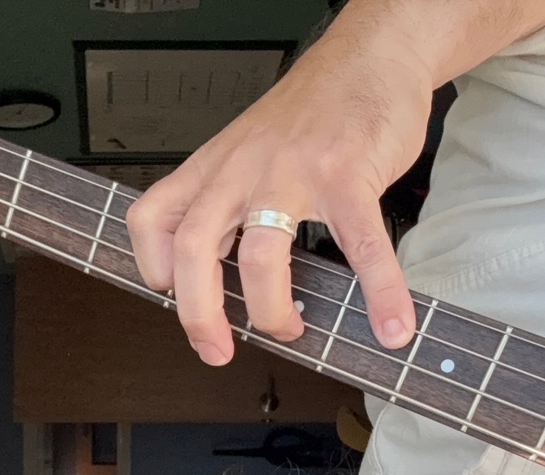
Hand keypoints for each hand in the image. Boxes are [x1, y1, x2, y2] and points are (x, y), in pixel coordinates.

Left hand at [126, 6, 436, 364]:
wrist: (369, 56)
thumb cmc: (312, 111)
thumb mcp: (247, 149)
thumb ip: (231, 201)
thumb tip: (230, 271)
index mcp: (213, 169)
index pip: (152, 219)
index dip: (151, 268)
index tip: (172, 298)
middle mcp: (241, 171)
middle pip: (194, 250)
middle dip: (199, 314)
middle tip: (216, 349)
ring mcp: (292, 174)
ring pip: (262, 256)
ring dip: (272, 311)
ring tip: (291, 332)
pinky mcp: (347, 176)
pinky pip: (360, 245)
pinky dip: (380, 292)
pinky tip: (392, 324)